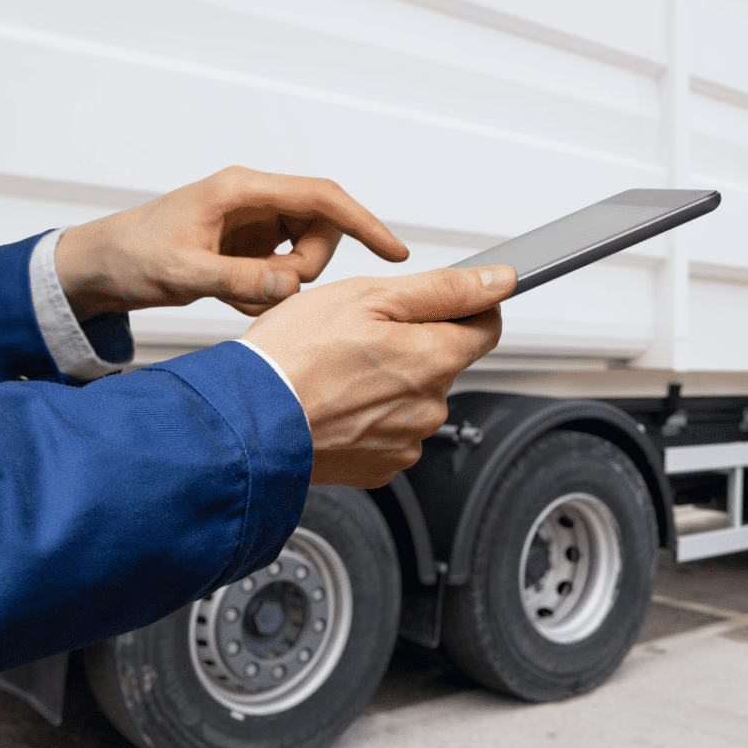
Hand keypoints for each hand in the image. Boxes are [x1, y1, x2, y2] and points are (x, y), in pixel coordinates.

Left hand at [54, 166, 408, 321]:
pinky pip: (282, 271)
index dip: (363, 222)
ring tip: (236, 294)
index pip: (322, 197)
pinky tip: (231, 295)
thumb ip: (238, 279)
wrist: (101, 266)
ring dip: (282, 284)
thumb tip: (291, 283)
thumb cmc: (130, 255)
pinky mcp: (249, 246)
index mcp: (242, 190)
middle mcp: (254, 201)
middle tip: (266, 290)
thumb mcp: (182, 272)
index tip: (393, 251)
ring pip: (304, 254)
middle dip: (304, 268)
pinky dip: (266, 292)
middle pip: (320, 230)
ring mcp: (253, 224)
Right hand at [242, 264, 516, 487]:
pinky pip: (388, 430)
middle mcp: (430, 407)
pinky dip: (368, 415)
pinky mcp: (379, 466)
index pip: (486, 327)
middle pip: (442, 362)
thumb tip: (498, 282)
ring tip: (338, 372)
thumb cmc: (294, 357)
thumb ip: (442, 288)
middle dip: (412, 344)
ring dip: (388, 382)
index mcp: (434, 360)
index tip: (442, 300)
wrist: (249, 424)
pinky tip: (336, 402)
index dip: (467, 306)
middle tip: (359, 335)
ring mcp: (405, 441)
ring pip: (412, 397)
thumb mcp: (369, 297)